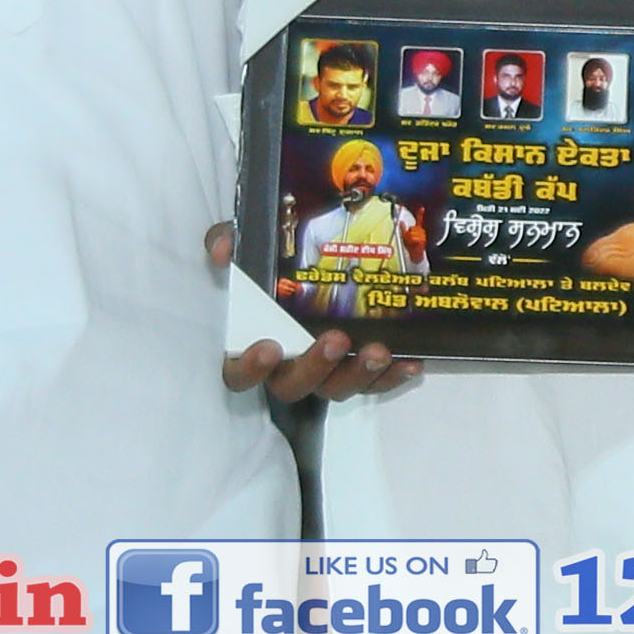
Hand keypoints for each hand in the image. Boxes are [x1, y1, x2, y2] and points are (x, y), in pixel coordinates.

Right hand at [206, 223, 420, 405]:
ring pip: (335, 388)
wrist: (310, 263)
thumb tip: (223, 249)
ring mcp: (322, 372)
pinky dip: (390, 377)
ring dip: (358, 374)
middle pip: (292, 386)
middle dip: (315, 367)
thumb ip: (229, 244)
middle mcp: (285, 367)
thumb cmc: (269, 266)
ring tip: (378, 351)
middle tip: (335, 340)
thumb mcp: (245, 248)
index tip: (268, 348)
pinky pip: (372, 383)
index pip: (237, 373)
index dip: (250, 368)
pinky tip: (410, 363)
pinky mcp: (354, 370)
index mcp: (251, 345)